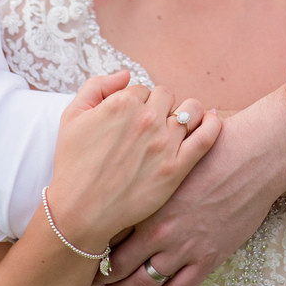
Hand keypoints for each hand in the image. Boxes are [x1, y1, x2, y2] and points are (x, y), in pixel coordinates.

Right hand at [46, 71, 220, 253]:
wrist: (79, 211)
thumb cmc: (73, 164)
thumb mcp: (72, 115)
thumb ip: (97, 86)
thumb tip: (126, 74)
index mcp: (122, 103)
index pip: (142, 89)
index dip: (136, 103)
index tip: (131, 119)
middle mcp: (146, 119)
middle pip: (166, 96)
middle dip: (158, 107)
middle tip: (149, 127)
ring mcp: (164, 143)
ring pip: (189, 111)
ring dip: (184, 114)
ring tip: (178, 125)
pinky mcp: (177, 168)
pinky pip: (206, 137)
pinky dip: (213, 124)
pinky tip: (213, 120)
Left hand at [97, 107, 285, 285]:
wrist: (253, 158)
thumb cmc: (214, 148)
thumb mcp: (170, 156)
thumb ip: (147, 174)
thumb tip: (126, 177)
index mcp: (148, 201)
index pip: (109, 232)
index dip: (94, 242)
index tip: (87, 245)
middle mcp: (161, 230)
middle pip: (120, 263)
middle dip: (103, 274)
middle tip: (94, 277)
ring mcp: (185, 247)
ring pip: (144, 282)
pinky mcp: (208, 258)